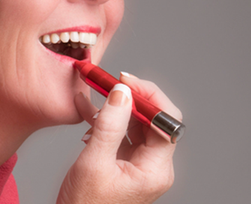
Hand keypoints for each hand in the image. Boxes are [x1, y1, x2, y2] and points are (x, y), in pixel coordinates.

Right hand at [57, 74, 181, 203]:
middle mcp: (152, 166)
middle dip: (129, 98)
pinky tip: (86, 108)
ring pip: (134, 124)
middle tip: (109, 82)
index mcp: (155, 170)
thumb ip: (110, 125)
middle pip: (151, 120)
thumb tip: (121, 93)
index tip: (125, 80)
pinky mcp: (124, 164)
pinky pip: (120, 134)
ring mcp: (138, 165)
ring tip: (94, 92)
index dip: (148, 96)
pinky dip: (104, 121)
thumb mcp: (94, 162)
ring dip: (114, 108)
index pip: (165, 121)